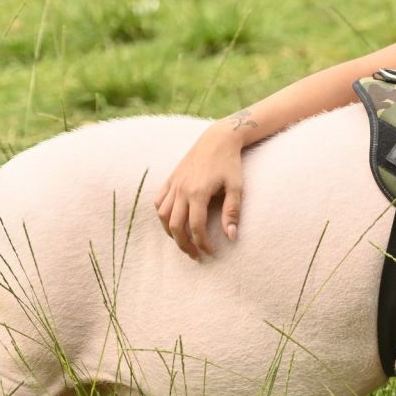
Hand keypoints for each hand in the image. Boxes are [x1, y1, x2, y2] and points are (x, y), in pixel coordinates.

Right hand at [153, 125, 244, 260]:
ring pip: (163, 215)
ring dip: (170, 232)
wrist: (217, 139)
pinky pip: (159, 201)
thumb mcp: (237, 187)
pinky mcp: (170, 179)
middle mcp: (181, 190)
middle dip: (184, 244)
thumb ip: (232, 212)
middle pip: (175, 226)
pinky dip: (162, 215)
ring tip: (183, 242)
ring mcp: (174, 184)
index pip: (195, 227)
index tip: (210, 253)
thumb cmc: (230, 163)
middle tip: (195, 256)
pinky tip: (172, 222)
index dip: (202, 244)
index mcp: (198, 193)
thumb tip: (231, 236)